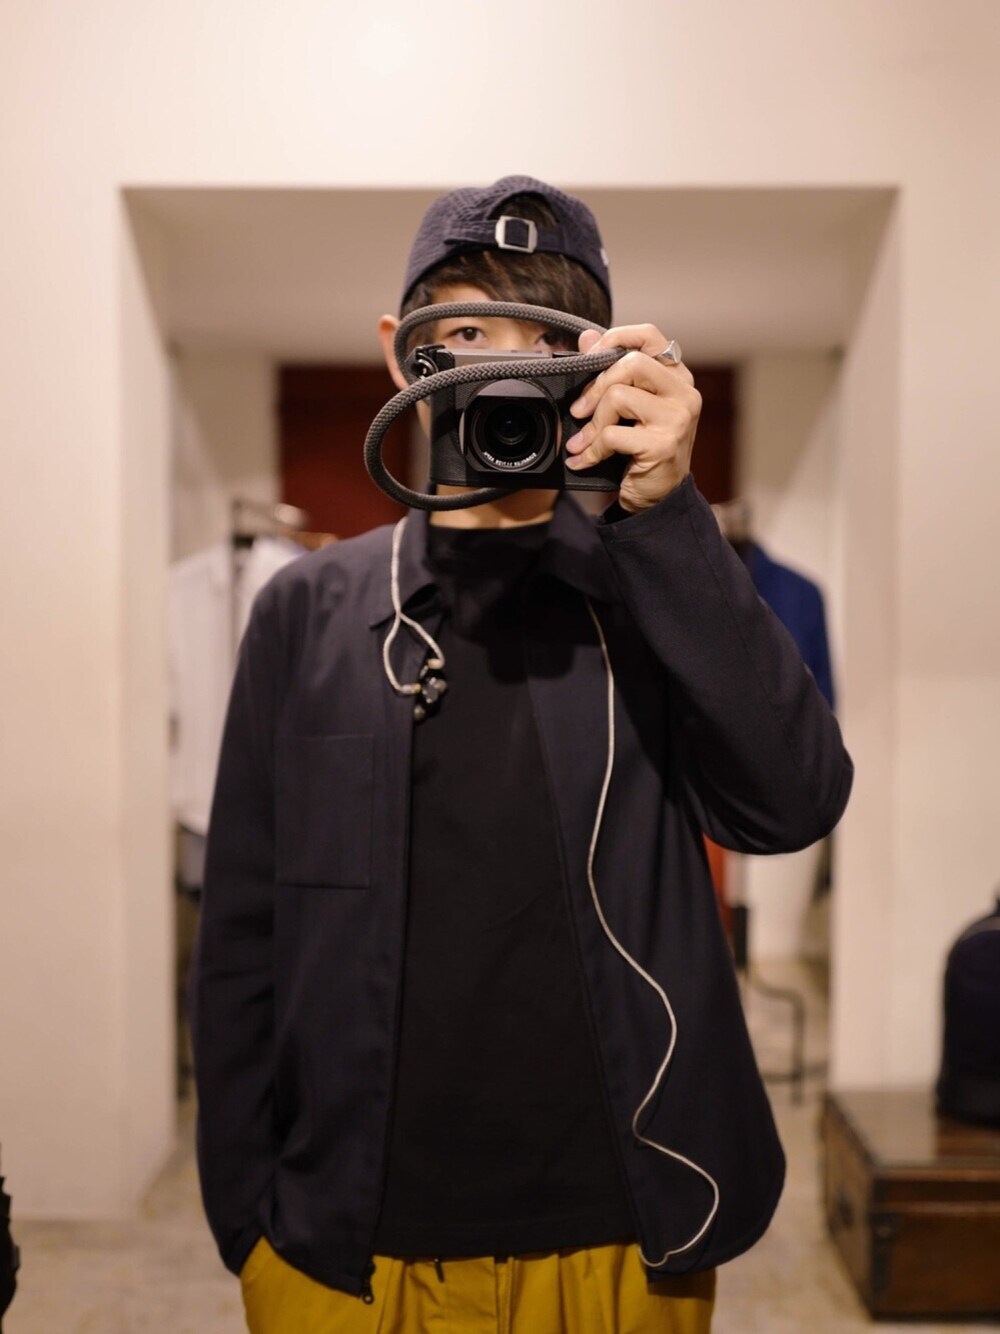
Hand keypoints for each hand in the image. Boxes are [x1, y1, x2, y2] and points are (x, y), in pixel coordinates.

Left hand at [565, 324, 700, 512]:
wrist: (659, 498)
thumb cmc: (644, 450)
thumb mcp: (629, 408)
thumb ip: (611, 372)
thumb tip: (586, 338)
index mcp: (676, 377)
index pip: (649, 335)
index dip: (616, 337)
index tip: (590, 356)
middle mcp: (683, 393)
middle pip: (631, 364)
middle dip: (596, 386)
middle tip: (579, 411)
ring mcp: (677, 418)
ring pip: (619, 397)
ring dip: (592, 423)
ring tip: (582, 442)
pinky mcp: (663, 445)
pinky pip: (612, 435)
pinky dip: (591, 450)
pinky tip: (584, 460)